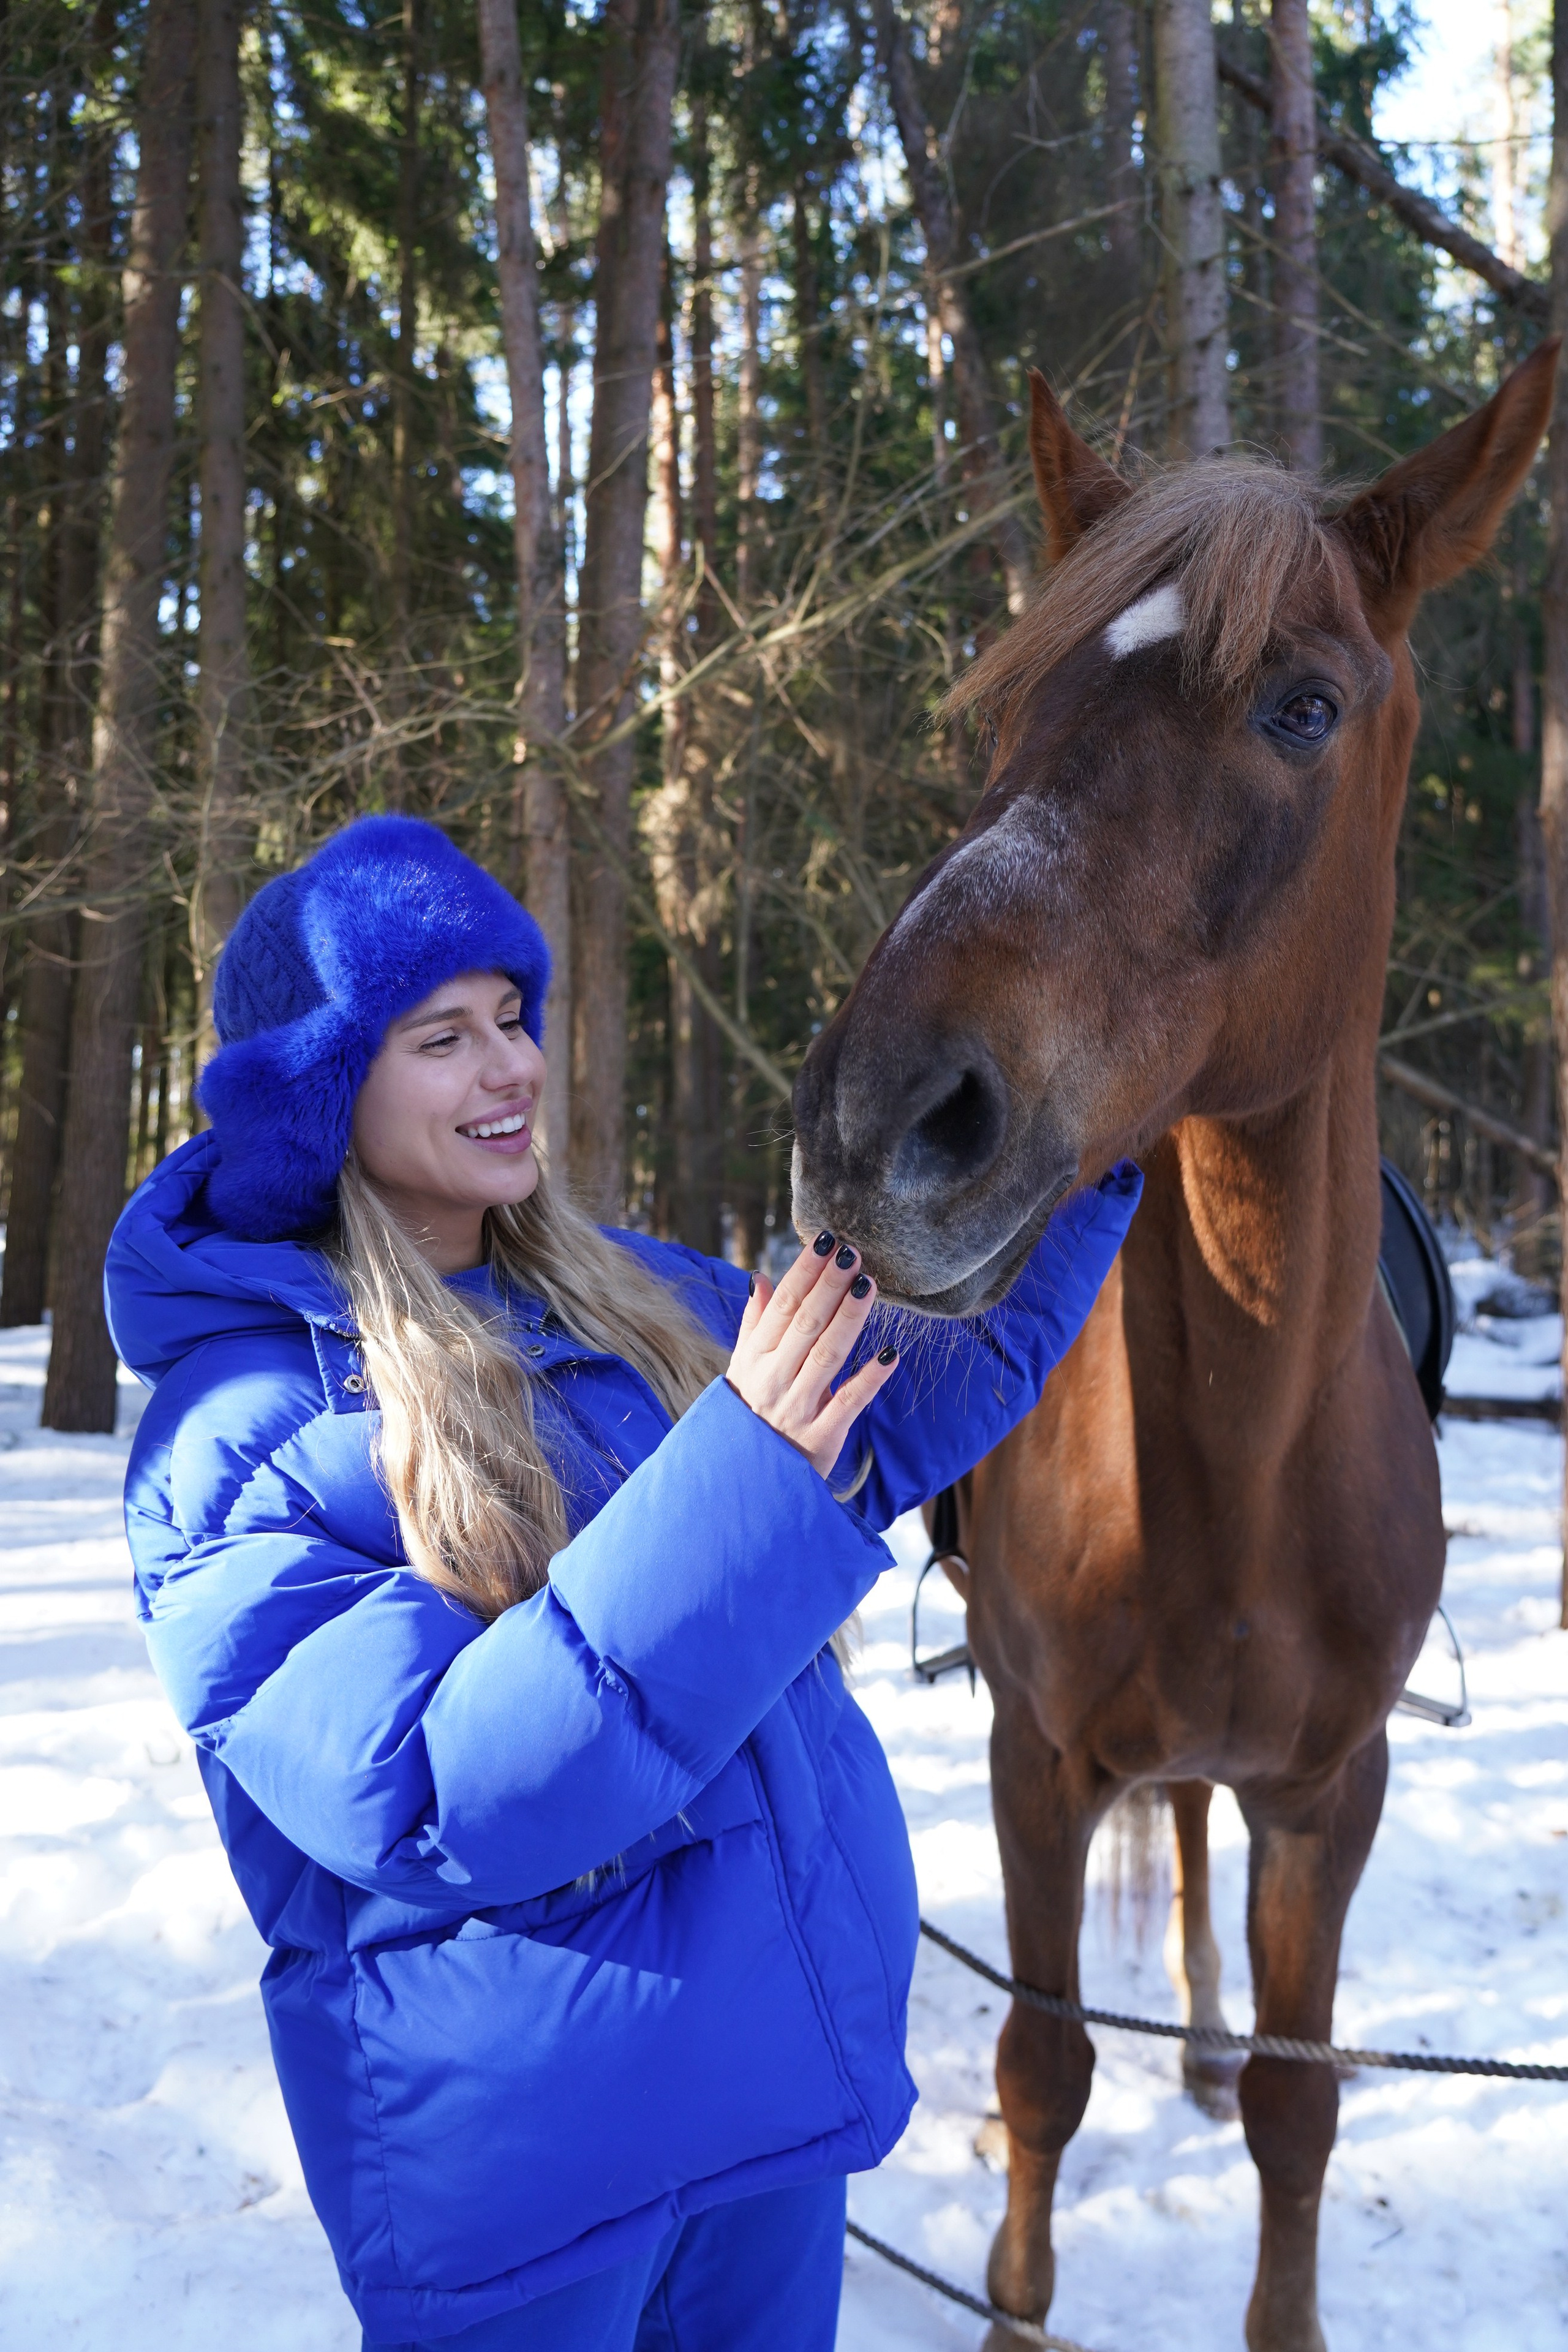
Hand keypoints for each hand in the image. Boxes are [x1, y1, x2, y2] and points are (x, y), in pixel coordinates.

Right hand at [726, 1232, 898, 1479]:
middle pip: (805, 1324)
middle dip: (829, 1286)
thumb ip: (754, 1324)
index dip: (804, 1272)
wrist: (743, 1484)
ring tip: (869, 1286)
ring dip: (849, 1319)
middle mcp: (774, 1380)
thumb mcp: (741, 1370)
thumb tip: (760, 1277)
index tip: (826, 1240)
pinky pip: (849, 1403)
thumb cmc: (747, 1417)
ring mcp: (797, 1409)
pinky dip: (869, 1378)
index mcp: (755, 1359)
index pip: (782, 1306)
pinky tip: (890, 1353)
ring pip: (827, 1356)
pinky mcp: (821, 1439)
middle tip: (853, 1253)